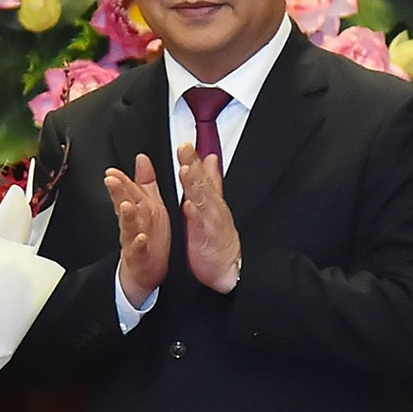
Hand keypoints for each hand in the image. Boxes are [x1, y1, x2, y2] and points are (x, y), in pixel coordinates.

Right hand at [104, 153, 168, 307]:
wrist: (145, 272)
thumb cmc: (148, 237)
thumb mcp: (148, 205)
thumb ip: (144, 182)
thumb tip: (142, 159)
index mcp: (138, 210)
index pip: (126, 191)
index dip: (120, 181)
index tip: (111, 171)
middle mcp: (133, 223)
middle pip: (124, 205)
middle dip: (117, 192)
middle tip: (111, 180)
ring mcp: (134, 240)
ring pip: (129, 226)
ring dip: (127, 215)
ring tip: (125, 205)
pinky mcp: (140, 257)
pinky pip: (139, 250)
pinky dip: (139, 244)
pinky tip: (141, 238)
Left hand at [177, 143, 240, 293]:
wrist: (228, 268)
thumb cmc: (218, 236)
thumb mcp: (213, 204)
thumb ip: (210, 181)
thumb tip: (209, 158)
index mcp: (209, 199)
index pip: (200, 174)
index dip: (193, 158)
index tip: (184, 144)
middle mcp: (211, 208)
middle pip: (202, 182)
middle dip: (193, 164)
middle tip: (184, 148)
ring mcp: (211, 223)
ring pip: (202, 201)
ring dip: (194, 185)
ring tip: (185, 170)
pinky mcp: (209, 240)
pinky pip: (201, 226)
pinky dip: (195, 216)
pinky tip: (188, 206)